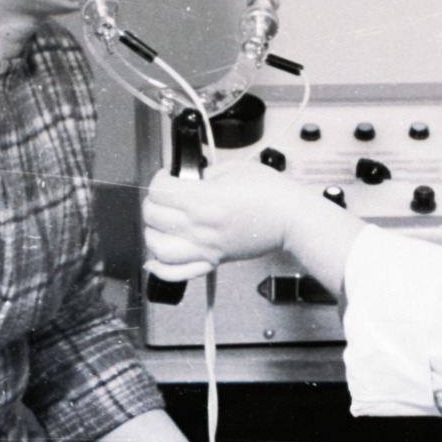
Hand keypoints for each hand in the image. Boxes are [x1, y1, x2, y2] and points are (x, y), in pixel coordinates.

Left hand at [143, 163, 310, 281]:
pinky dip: (160, 269)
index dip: (159, 178)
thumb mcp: (235, 169)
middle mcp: (201, 225)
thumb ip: (208, 174)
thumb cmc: (272, 194)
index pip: (160, 191)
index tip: (166, 176)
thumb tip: (193, 179)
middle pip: (153, 216)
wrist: (290, 218)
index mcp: (204, 199)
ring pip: (158, 247)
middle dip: (152, 201)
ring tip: (159, 223)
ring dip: (151, 233)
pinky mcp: (214, 260)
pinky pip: (178, 273)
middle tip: (162, 196)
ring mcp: (205, 246)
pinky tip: (154, 260)